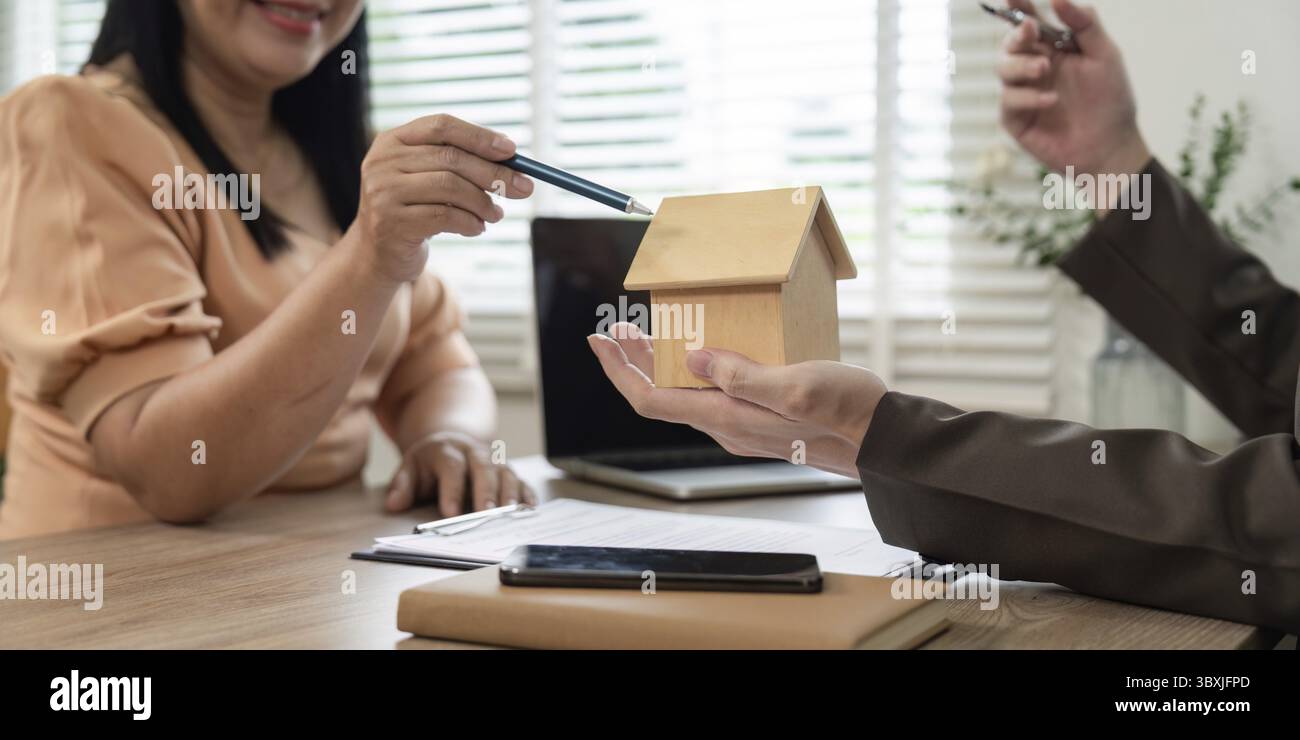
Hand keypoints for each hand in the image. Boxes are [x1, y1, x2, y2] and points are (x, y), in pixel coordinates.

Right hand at [353, 114, 534, 284]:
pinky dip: (470, 223)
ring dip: (483, 202)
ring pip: (449, 187)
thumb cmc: (414, 209)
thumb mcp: (430, 179)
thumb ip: (460, 164)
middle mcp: (382, 162)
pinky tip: (477, 228)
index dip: (479, 136)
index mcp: (393, 140)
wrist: (379, 253)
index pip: (441, 126)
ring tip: (496, 214)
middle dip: (494, 173)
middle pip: (450, 157)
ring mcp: (383, 192)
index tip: (511, 150)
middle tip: (523, 188)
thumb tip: (513, 159)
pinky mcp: (391, 223)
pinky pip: (444, 217)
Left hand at [384, 431, 535, 515]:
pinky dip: (526, 494)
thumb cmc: (430, 463)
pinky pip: (521, 480)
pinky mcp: (508, 471)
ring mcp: (494, 461)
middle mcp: (474, 452)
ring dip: (510, 493)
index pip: (451, 467)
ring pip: (506, 473)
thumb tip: (394, 503)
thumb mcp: (410, 468)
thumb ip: (402, 485)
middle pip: (483, 468)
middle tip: (487, 512)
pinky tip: (530, 508)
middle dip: (486, 490)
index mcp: (447, 450)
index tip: (451, 513)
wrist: (452, 442)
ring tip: (511, 514)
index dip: (452, 490)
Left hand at [587, 324, 887, 478]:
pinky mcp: (761, 420)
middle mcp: (727, 427)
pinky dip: (694, 369)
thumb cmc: (846, 412)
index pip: (650, 399)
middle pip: (662, 396)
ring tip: (648, 332)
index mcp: (726, 417)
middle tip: (617, 328)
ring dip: (661, 364)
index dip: (619, 371)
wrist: (883, 441)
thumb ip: (741, 374)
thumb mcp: (794, 386)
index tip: (599, 341)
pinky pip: (712, 395)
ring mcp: (743, 427)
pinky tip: (706, 349)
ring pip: (686, 395)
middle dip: (633, 362)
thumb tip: (691, 358)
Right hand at [998, 0, 1149, 178]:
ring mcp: (1022, 94)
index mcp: (1053, 49)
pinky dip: (1027, 97)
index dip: (1018, 8)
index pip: (1029, 23)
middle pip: (1009, 44)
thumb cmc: (1111, 101)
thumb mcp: (1105, 55)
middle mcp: (1033, 69)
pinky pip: (1008, 101)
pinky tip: (1051, 100)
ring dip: (1020, 65)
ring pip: (1002, 69)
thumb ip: (1085, 24)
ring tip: (1045, 70)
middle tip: (1032, 33)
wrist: (1111, 146)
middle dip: (1016, 36)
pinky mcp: (1016, 119)